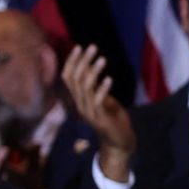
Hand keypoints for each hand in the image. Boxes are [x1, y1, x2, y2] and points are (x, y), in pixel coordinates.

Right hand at [60, 44, 135, 181]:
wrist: (120, 142)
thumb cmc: (113, 119)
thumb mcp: (104, 99)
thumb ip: (96, 87)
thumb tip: (93, 69)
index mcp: (78, 99)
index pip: (68, 77)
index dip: (72, 62)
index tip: (80, 46)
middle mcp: (79, 104)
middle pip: (75, 79)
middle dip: (82, 61)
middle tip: (93, 47)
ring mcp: (88, 112)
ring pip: (85, 88)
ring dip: (93, 72)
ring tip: (103, 59)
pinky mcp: (100, 119)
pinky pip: (97, 101)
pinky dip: (103, 89)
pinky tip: (110, 79)